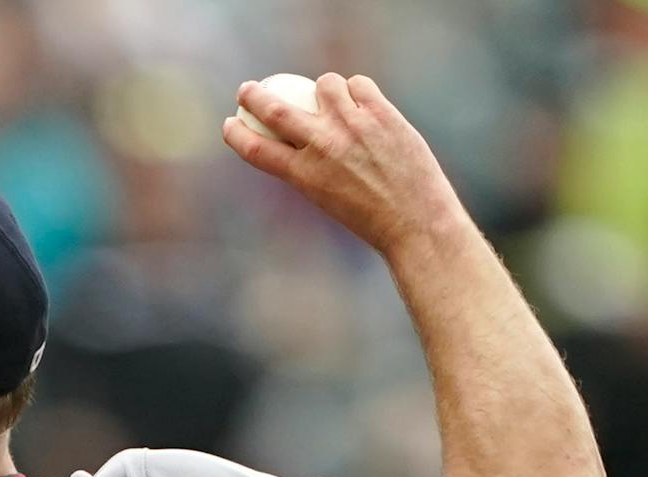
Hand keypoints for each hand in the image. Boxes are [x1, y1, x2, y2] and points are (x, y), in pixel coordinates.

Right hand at [222, 74, 469, 260]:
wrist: (417, 221)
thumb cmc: (372, 219)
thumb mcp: (326, 198)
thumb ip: (310, 166)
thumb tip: (301, 136)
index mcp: (304, 175)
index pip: (256, 149)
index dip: (236, 134)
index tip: (230, 124)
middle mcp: (323, 146)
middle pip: (275, 109)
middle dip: (254, 95)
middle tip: (248, 90)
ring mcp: (352, 125)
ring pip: (325, 84)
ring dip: (323, 88)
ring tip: (334, 101)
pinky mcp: (381, 112)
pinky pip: (359, 84)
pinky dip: (356, 91)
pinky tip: (364, 104)